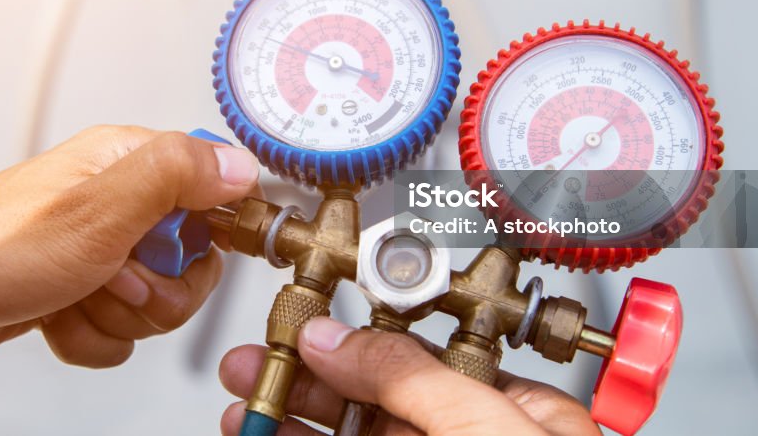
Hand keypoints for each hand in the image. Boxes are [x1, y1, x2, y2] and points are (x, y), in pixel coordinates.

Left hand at [0, 126, 259, 366]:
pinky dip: (91, 335)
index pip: (217, 186)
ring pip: (160, 301)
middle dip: (161, 290)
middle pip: (195, 259)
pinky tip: (57, 315)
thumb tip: (240, 164)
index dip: (220, 228)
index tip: (192, 255)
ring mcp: (98, 248)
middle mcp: (117, 201)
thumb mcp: (98, 212)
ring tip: (77, 295)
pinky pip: (121, 329)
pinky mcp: (79, 286)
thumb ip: (177, 178)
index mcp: (129, 164)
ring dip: (121, 317)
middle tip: (118, 279)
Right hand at [219, 317, 600, 434]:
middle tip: (251, 370)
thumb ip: (409, 378)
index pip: (418, 361)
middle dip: (306, 385)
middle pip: (373, 405)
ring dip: (293, 430)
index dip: (352, 342)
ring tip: (245, 414)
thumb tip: (336, 337)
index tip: (299, 332)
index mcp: (512, 418)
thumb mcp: (483, 431)